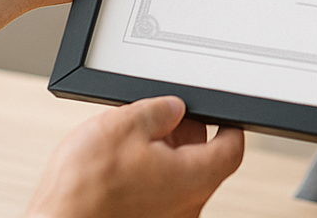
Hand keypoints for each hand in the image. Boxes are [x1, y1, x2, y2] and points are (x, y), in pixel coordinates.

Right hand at [25, 96, 243, 217]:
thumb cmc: (85, 191)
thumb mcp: (124, 126)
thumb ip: (158, 111)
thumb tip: (172, 108)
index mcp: (194, 179)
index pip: (231, 149)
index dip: (227, 124)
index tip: (220, 112)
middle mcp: (186, 208)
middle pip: (203, 164)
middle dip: (185, 136)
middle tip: (163, 118)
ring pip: (177, 182)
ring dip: (163, 158)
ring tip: (132, 140)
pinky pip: (157, 199)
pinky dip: (147, 180)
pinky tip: (120, 168)